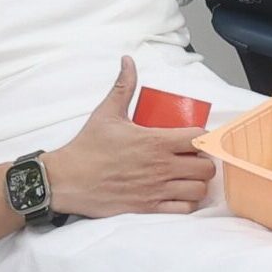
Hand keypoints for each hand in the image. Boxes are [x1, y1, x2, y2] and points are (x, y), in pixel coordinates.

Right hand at [47, 58, 216, 217]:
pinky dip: (187, 203)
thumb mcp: (107, 112)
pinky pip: (183, 209)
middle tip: (194, 158)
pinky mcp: (148, 207)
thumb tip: (128, 61)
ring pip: (198, 189)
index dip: (204, 137)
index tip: (197, 137)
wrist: (66, 180)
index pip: (199, 139)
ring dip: (198, 182)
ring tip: (190, 176)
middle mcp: (161, 167)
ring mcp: (156, 189)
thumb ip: (123, 86)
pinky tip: (180, 194)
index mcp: (155, 141)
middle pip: (205, 166)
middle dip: (205, 161)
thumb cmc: (87, 147)